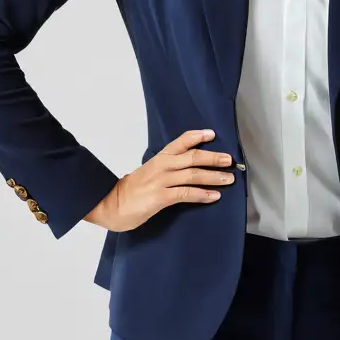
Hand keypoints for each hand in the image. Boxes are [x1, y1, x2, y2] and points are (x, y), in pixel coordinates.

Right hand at [85, 129, 234, 231]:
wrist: (110, 205)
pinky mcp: (160, 197)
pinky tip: (214, 196)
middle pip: (192, 157)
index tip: (212, 134)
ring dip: (213, 176)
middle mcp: (162, 166)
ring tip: (228, 179)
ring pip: (193, 174)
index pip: (180, 142)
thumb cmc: (130, 191)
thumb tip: (186, 169)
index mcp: (159, 158)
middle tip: (229, 159)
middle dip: (213, 157)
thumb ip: (166, 169)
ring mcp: (161, 181)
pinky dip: (202, 194)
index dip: (197, 136)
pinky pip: (186, 193)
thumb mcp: (149, 173)